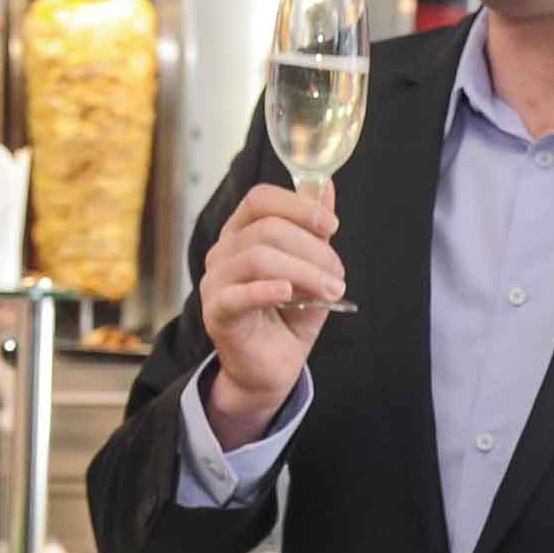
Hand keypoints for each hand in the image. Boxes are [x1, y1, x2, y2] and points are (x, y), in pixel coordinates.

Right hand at [196, 181, 342, 444]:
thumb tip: (325, 186)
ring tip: (330, 291)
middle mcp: (223, 251)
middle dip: (313, 249)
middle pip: (266, 229)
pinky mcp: (217, 312)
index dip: (297, 206)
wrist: (273, 366)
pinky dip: (267, 290)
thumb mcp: (310, 267)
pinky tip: (290, 294)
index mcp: (242, 232)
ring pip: (258, 257)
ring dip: (304, 272)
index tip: (330, 225)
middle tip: (337, 275)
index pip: (260, 199)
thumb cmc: (289, 314)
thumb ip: (313, 230)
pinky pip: (238, 294)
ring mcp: (215, 281)